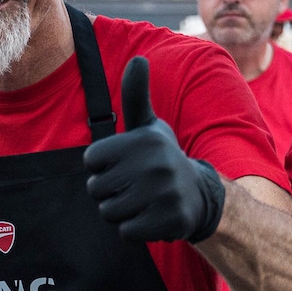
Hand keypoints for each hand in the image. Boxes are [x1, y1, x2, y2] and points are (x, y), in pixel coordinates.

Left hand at [84, 56, 225, 243]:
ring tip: (142, 201)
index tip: (124, 165)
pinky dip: (134, 228)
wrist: (200, 196)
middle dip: (109, 192)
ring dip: (120, 211)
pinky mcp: (168, 220)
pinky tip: (151, 215)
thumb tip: (139, 59)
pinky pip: (126, 231)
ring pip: (109, 212)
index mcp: (144, 140)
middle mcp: (155, 164)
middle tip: (133, 187)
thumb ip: (136, 96)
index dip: (102, 167)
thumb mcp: (149, 126)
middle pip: (96, 189)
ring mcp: (164, 193)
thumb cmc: (162, 158)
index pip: (91, 161)